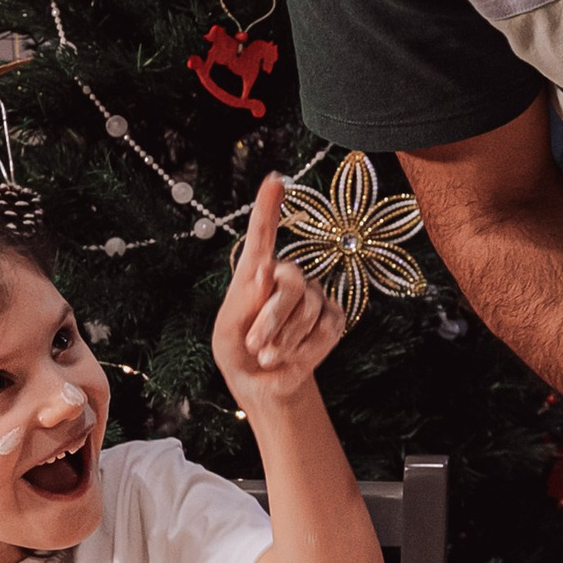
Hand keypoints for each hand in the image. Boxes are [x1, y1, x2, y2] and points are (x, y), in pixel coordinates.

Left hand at [213, 176, 345, 414]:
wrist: (263, 383)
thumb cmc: (238, 351)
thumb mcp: (228, 329)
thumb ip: (245, 299)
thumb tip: (269, 266)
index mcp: (256, 273)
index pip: (263, 235)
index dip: (268, 207)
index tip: (273, 180)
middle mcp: (289, 276)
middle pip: (291, 283)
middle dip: (272, 318)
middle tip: (254, 344)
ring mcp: (315, 296)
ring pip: (309, 309)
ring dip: (285, 339)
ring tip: (267, 355)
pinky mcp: (334, 318)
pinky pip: (326, 329)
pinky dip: (305, 350)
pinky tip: (290, 357)